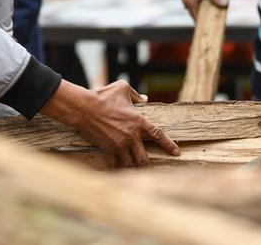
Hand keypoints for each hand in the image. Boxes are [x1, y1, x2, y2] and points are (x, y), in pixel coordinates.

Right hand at [40, 80, 179, 168]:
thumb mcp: (122, 88)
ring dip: (134, 167)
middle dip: (149, 165)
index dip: (169, 145)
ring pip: (131, 164)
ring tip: (136, 171)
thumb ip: (136, 94)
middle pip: (145, 158)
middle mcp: (132, 136)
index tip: (177, 153)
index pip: (159, 136)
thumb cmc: (103, 96)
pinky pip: (116, 164)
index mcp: (139, 122)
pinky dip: (118, 167)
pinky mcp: (108, 149)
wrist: (84, 108)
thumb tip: (145, 99)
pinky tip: (119, 170)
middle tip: (151, 168)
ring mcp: (120, 145)